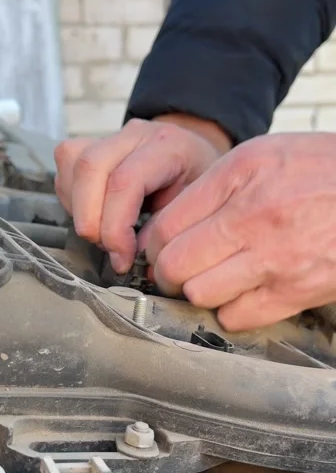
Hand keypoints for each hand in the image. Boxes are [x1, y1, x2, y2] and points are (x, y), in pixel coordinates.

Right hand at [55, 114, 229, 272]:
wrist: (195, 157)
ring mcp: (110, 136)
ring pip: (72, 163)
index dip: (115, 227)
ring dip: (78, 209)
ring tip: (101, 233)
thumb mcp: (194, 209)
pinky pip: (67, 166)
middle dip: (89, 219)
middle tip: (106, 249)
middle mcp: (135, 135)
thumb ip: (163, 231)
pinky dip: (71, 199)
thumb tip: (134, 260)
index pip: (126, 181)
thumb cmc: (197, 183)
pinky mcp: (91, 144)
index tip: (122, 258)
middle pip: (90, 167)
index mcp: (168, 147)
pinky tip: (92, 215)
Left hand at [143, 133, 335, 330]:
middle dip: (168, 272)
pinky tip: (241, 292)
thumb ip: (213, 187)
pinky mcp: (296, 292)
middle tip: (177, 270)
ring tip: (211, 279)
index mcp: (239, 178)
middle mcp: (252, 218)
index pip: (166, 226)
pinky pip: (237, 317)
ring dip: (198, 291)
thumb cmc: (321, 170)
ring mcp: (275, 259)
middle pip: (175, 265)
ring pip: (200, 294)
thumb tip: (166, 227)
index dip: (152, 245)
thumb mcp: (262, 155)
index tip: (158, 250)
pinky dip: (231, 310)